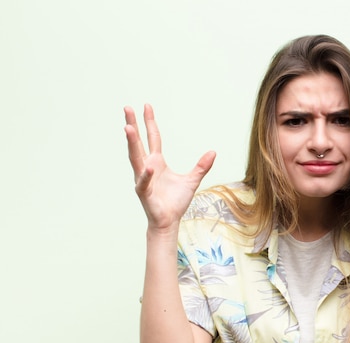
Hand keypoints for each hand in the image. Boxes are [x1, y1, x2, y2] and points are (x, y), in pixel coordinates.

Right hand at [124, 104, 215, 229]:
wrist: (168, 221)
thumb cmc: (176, 202)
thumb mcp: (192, 180)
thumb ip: (201, 166)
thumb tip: (213, 152)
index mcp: (157, 161)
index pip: (153, 138)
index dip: (150, 122)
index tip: (146, 106)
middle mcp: (147, 167)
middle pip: (138, 143)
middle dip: (133, 125)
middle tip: (127, 108)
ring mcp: (143, 179)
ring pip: (135, 158)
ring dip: (132, 143)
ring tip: (128, 127)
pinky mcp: (144, 192)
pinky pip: (144, 182)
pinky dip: (146, 175)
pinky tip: (149, 166)